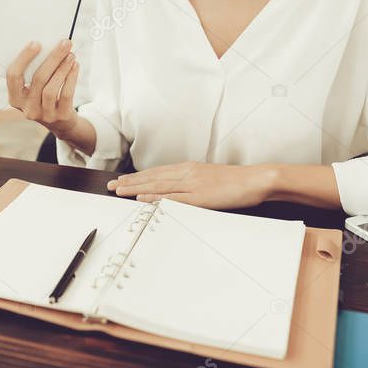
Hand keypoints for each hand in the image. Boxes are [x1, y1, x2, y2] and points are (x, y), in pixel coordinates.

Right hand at [6, 39, 79, 136]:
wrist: (61, 123)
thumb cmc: (45, 96)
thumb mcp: (35, 88)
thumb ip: (35, 71)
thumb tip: (49, 46)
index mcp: (15, 98)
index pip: (13, 76)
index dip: (24, 58)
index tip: (36, 43)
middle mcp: (27, 108)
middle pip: (37, 79)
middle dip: (52, 58)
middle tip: (64, 43)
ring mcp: (43, 115)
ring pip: (51, 88)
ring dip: (62, 68)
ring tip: (71, 54)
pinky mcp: (60, 117)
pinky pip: (66, 94)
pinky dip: (71, 78)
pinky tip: (75, 65)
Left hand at [106, 162, 276, 209]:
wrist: (256, 180)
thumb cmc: (236, 181)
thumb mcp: (210, 178)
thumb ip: (192, 183)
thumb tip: (177, 191)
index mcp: (189, 168)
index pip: (157, 172)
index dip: (138, 176)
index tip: (122, 180)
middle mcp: (188, 173)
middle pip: (153, 177)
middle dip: (130, 182)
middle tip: (111, 186)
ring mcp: (193, 185)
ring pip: (159, 186)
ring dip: (137, 188)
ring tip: (119, 191)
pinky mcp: (201, 197)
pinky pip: (174, 198)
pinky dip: (156, 198)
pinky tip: (143, 199)